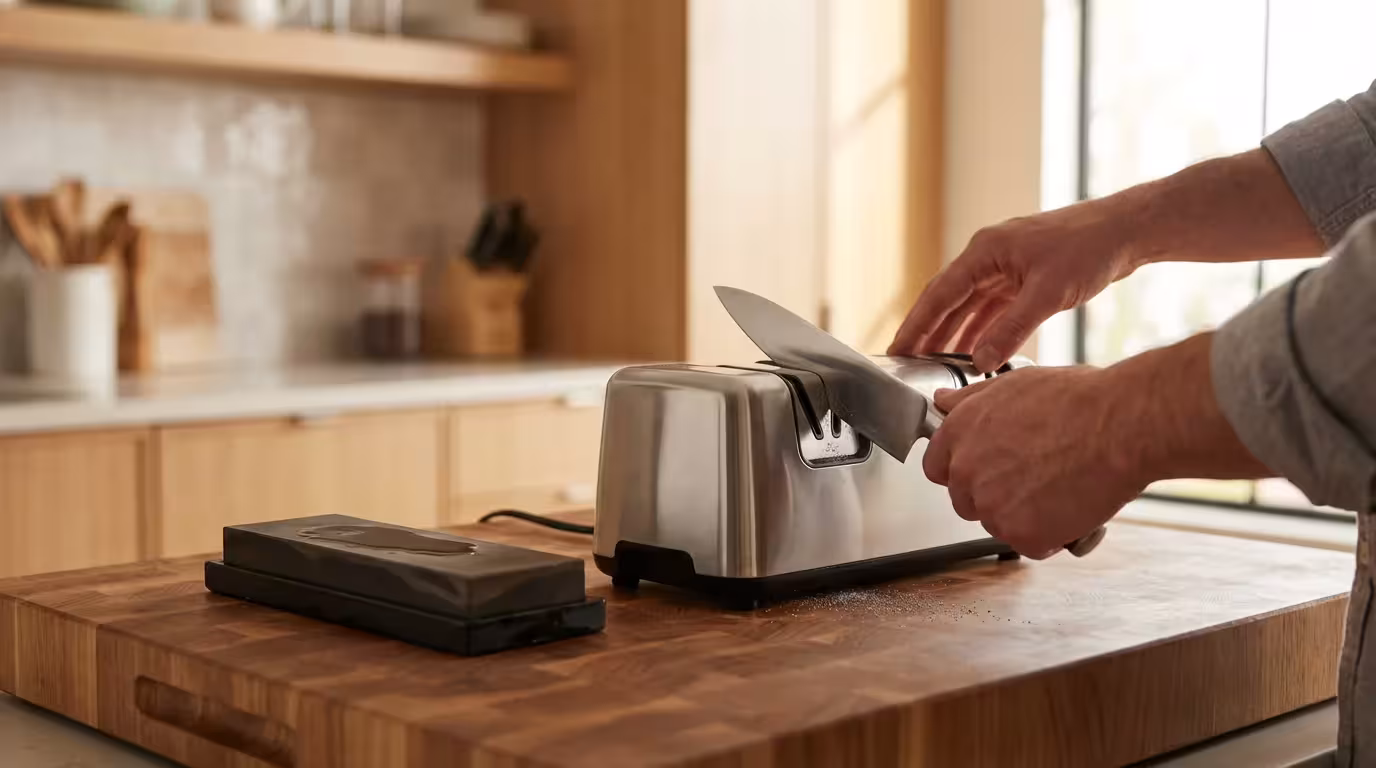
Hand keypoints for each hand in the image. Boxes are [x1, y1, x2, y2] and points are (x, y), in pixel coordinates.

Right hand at [889, 199, 1141, 371]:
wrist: (1127, 230)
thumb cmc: (1090, 248)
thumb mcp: (1047, 294)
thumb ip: (1010, 330)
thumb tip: (980, 361)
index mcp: (985, 252)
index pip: (939, 293)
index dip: (916, 324)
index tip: (898, 349)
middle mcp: (989, 257)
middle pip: (948, 299)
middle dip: (927, 331)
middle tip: (907, 362)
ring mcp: (1007, 266)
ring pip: (970, 306)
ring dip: (954, 333)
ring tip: (935, 364)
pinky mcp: (1024, 277)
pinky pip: (993, 307)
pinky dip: (983, 329)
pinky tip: (975, 352)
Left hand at [922, 366, 1147, 558]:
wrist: (1122, 425)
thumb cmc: (1080, 400)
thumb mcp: (1015, 384)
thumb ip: (971, 400)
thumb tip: (944, 402)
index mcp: (960, 431)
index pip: (936, 468)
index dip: (964, 472)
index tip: (987, 472)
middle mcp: (967, 470)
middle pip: (966, 501)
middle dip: (995, 496)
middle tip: (1034, 480)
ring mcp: (991, 505)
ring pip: (997, 525)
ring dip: (1023, 517)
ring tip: (1059, 488)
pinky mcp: (1021, 534)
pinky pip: (1029, 545)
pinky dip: (1050, 537)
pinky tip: (1070, 510)